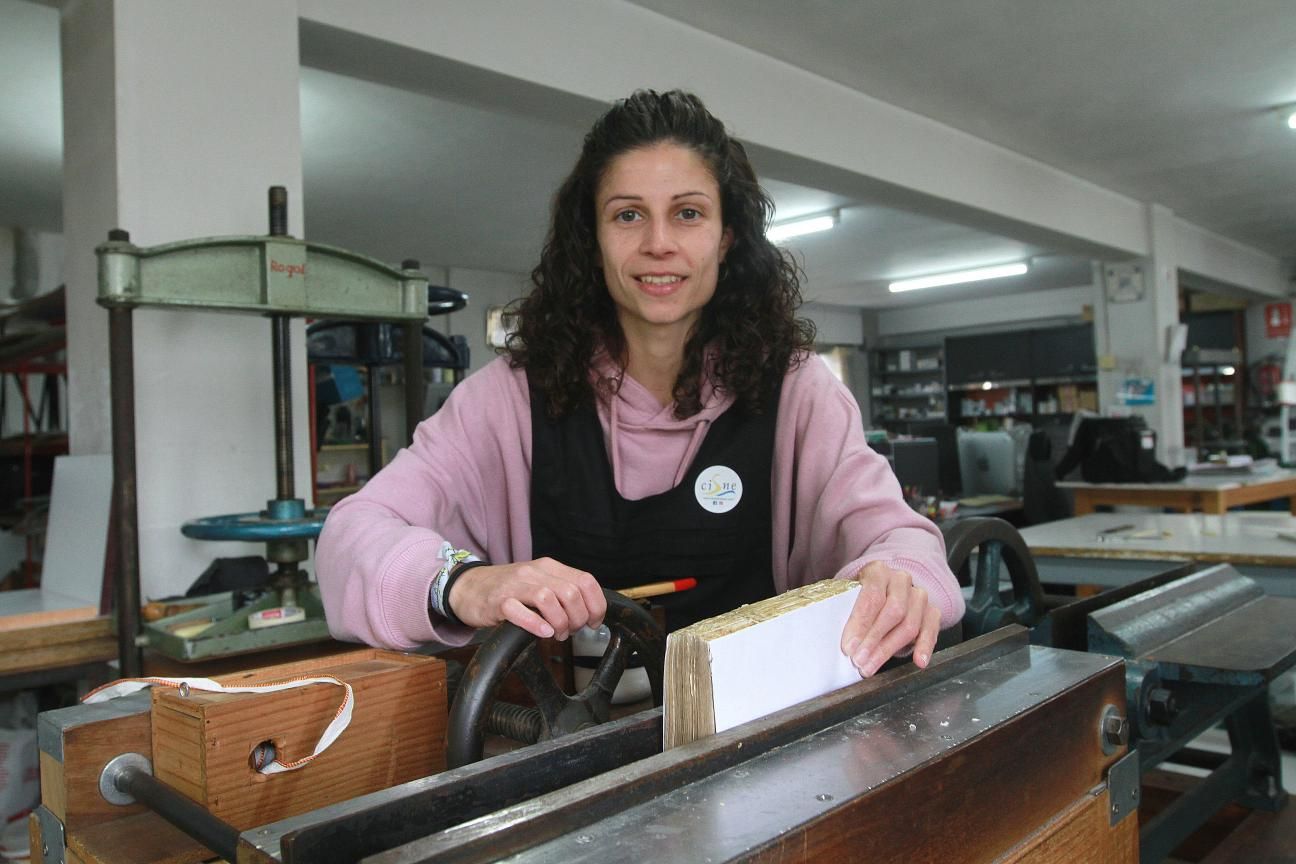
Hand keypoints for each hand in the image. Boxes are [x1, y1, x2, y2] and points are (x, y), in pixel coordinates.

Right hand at [446, 557, 605, 640]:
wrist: (467, 588)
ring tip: (556, 634)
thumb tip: (589, 613)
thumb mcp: (538, 584)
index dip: (596, 605)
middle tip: (570, 631)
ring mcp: (515, 586)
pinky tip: (542, 632)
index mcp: (549, 567)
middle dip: (577, 618)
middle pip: (571, 593)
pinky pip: (518, 610)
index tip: (593, 622)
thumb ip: (562, 594)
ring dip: (559, 623)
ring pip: (549, 599)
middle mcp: (534, 572)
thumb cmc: (507, 591)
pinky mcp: (498, 602)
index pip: (586, 581)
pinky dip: (535, 624)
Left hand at [840, 561, 940, 676]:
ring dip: (889, 649)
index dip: (860, 623)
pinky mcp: (932, 611)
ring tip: (872, 665)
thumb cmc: (862, 597)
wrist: (886, 589)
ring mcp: (919, 595)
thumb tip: (841, 640)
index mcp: (878, 571)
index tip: (849, 646)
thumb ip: (846, 610)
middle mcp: (901, 580)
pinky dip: (925, 647)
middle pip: (893, 611)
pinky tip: (918, 661)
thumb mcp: (850, 596)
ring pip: (910, 624)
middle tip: (859, 659)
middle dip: (874, 639)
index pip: (872, 596)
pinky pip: (932, 630)